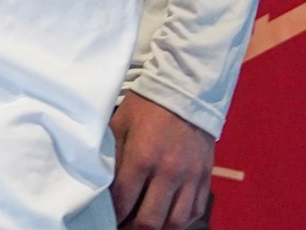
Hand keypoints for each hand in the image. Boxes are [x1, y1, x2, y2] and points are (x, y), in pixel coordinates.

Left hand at [110, 91, 214, 229]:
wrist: (185, 90)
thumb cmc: (145, 106)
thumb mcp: (119, 124)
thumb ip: (112, 155)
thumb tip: (102, 183)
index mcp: (142, 157)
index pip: (124, 201)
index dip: (114, 215)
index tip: (107, 218)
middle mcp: (168, 172)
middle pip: (150, 220)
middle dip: (133, 228)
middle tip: (123, 226)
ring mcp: (189, 176)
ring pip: (175, 221)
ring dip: (157, 228)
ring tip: (144, 225)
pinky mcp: (204, 176)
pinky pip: (194, 210)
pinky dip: (180, 220)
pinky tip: (167, 217)